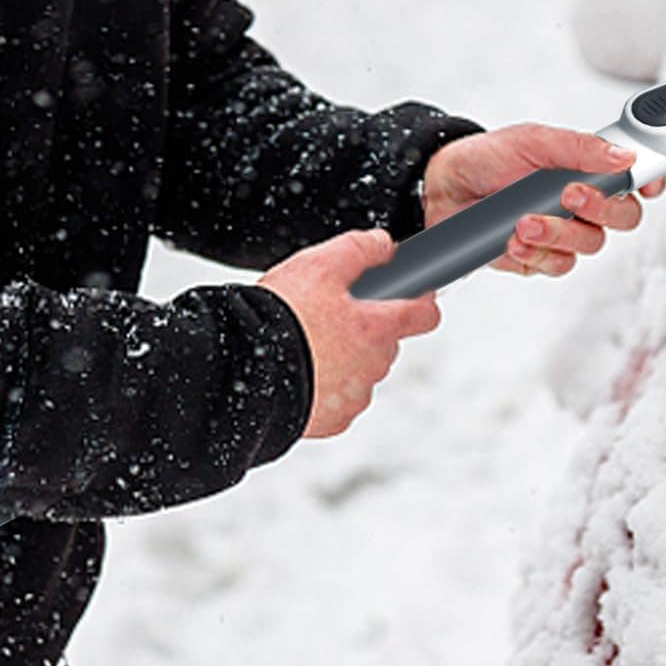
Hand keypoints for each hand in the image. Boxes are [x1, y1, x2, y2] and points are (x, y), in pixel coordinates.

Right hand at [258, 229, 440, 438]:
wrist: (240, 371)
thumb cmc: (281, 319)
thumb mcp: (320, 264)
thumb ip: (361, 249)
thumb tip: (383, 245)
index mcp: (378, 328)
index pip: (426, 314)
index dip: (419, 301)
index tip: (409, 295)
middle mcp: (374, 366)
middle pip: (387, 342)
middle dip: (366, 329)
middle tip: (330, 316)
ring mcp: (354, 396)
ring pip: (362, 371)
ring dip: (345, 359)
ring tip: (307, 344)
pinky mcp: (331, 420)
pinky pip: (339, 399)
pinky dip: (325, 387)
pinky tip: (300, 371)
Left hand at [421, 123, 665, 279]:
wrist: (441, 189)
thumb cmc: (487, 158)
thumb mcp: (531, 141)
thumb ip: (578, 147)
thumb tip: (623, 155)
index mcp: (587, 167)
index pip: (636, 178)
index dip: (651, 181)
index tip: (648, 184)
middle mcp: (583, 201)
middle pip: (624, 217)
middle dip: (601, 209)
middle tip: (570, 195)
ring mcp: (564, 231)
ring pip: (590, 245)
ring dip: (559, 233)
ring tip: (524, 221)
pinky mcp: (540, 257)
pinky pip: (558, 265)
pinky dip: (537, 253)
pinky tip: (514, 239)